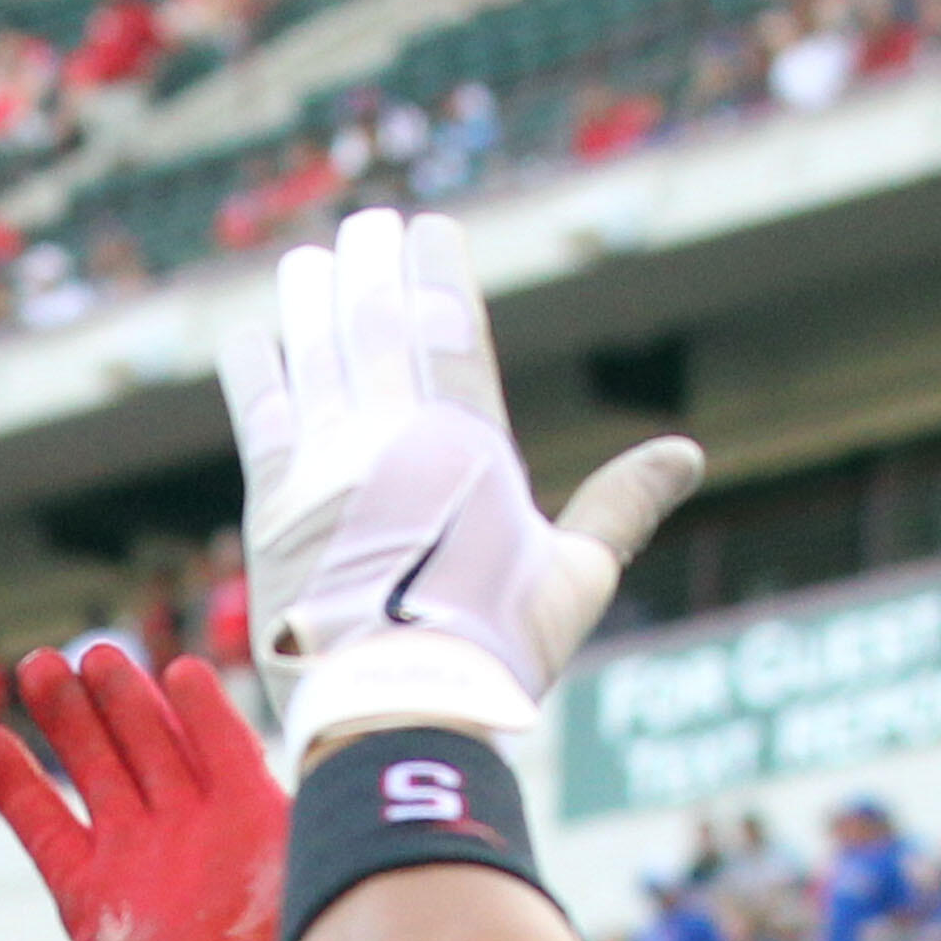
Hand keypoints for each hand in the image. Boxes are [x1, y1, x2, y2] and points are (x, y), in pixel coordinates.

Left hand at [0, 644, 293, 940]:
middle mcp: (149, 855)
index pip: (44, 824)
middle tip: (36, 666)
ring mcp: (203, 834)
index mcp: (99, 896)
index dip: (15, 784)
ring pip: (154, 747)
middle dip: (68, 717)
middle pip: (98, 767)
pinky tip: (176, 671)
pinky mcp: (257, 819)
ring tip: (93, 654)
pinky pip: (226, 750)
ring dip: (124, 701)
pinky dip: (203, 713)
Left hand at [220, 206, 702, 766]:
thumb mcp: (575, 578)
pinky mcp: (272, 505)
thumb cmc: (497, 654)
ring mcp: (327, 465)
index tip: (430, 229)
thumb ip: (620, 505)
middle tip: (368, 227)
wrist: (397, 713)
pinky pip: (259, 413)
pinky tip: (253, 335)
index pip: (450, 327)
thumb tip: (687, 454)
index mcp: (470, 447)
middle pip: (377, 322)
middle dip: (372, 265)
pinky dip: (255, 367)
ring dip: (310, 297)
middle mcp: (393, 437)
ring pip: (314, 352)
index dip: (438, 268)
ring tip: (310, 261)